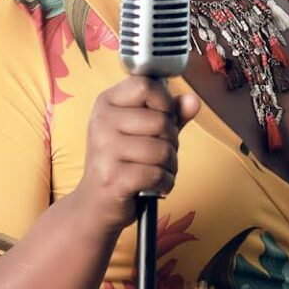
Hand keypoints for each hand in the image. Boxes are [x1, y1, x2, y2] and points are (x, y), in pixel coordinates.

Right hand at [75, 73, 202, 231]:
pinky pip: (157, 173)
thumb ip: (170, 113)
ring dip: (170, 165)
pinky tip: (153, 185)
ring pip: (162, 149)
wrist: (95, 203)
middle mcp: (102, 121)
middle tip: (157, 153)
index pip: (146, 85)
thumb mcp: (145, 131)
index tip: (162, 116)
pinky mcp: (113, 178)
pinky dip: (165, 182)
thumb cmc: (123, 162)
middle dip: (171, 140)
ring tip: (156, 170)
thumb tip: (193, 101)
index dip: (164, 102)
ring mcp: (105, 150)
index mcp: (107, 102)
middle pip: (161, 120)